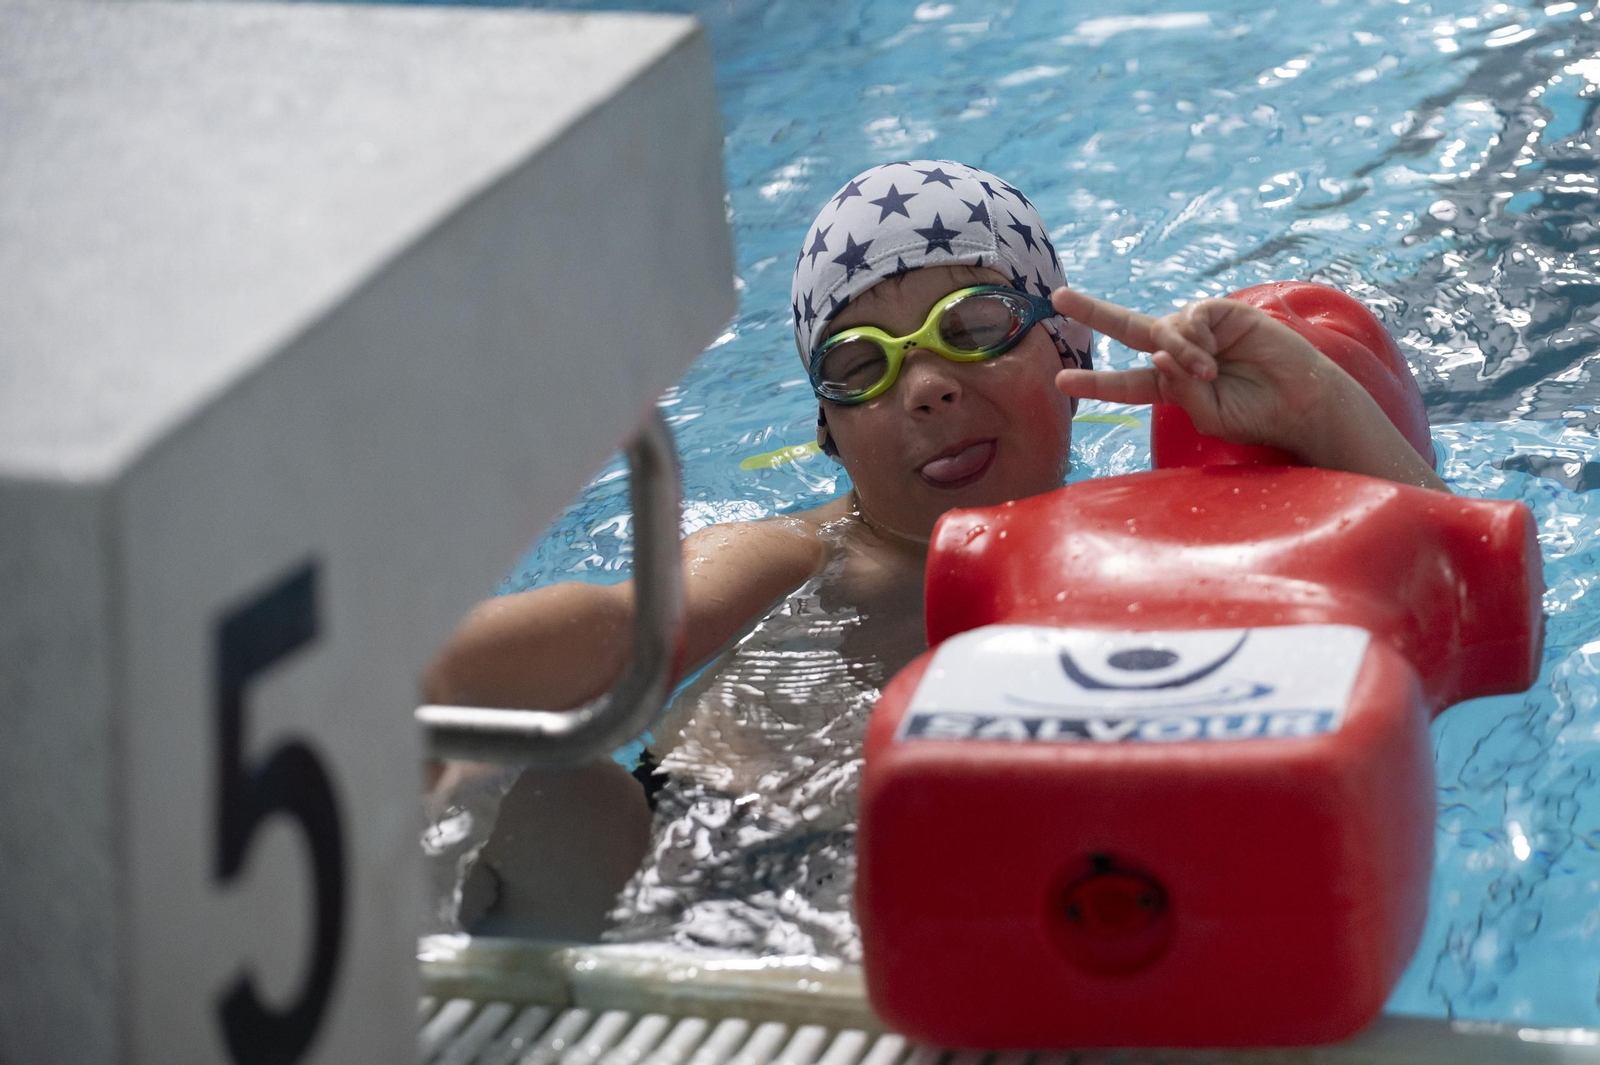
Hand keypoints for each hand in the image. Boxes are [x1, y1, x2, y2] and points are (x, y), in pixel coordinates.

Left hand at [1051, 287, 1337, 453]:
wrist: (1301, 402)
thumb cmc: (1255, 415)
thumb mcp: (1207, 413)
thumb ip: (1177, 388)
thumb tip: (1157, 354)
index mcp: (1172, 385)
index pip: (1126, 383)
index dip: (1095, 382)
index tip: (1060, 380)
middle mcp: (1180, 353)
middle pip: (1130, 329)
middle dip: (1094, 312)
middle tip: (1057, 298)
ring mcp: (1201, 331)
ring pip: (1165, 329)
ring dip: (1178, 350)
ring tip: (1208, 370)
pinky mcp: (1224, 313)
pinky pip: (1191, 316)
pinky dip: (1193, 336)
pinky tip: (1212, 354)